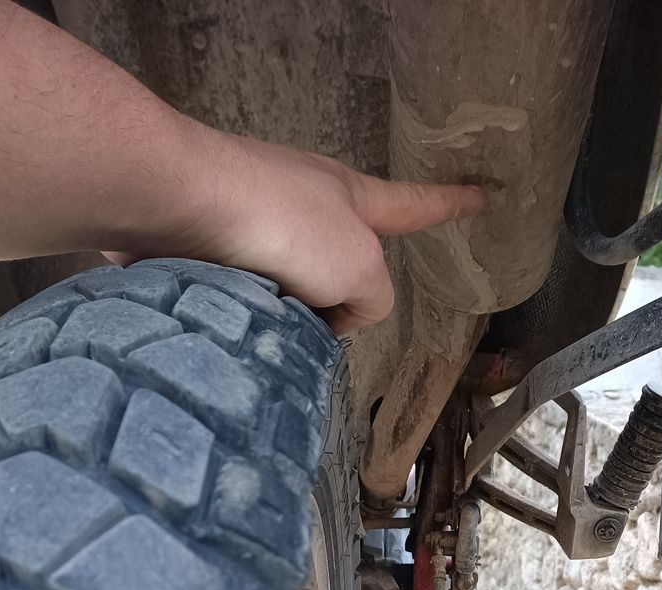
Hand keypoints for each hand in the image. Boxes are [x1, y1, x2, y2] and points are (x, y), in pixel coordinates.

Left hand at [111, 132, 484, 335]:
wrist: (177, 202)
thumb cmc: (281, 224)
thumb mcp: (359, 270)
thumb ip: (372, 300)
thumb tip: (327, 321)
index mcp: (351, 198)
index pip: (416, 205)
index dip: (451, 205)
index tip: (484, 195)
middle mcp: (305, 204)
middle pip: (341, 266)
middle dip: (332, 302)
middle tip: (312, 320)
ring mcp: (254, 220)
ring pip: (287, 290)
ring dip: (281, 316)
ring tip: (259, 317)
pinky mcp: (207, 242)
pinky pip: (241, 296)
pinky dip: (241, 315)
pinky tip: (227, 323)